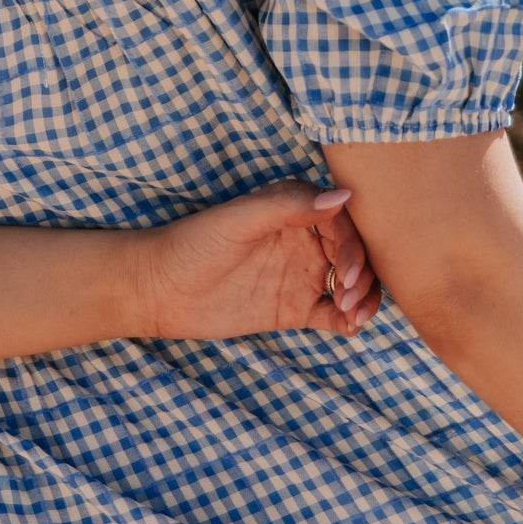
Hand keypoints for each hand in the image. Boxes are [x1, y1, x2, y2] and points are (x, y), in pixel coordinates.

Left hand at [133, 180, 380, 344]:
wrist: (158, 289)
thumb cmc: (192, 243)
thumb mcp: (239, 220)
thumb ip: (288, 206)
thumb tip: (344, 195)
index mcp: (294, 209)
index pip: (343, 223)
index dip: (354, 247)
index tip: (346, 274)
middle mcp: (304, 239)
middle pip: (355, 254)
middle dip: (363, 275)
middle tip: (348, 298)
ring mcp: (302, 274)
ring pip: (352, 284)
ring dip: (364, 298)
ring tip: (353, 316)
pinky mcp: (295, 308)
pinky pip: (333, 314)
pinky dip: (348, 321)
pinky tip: (348, 328)